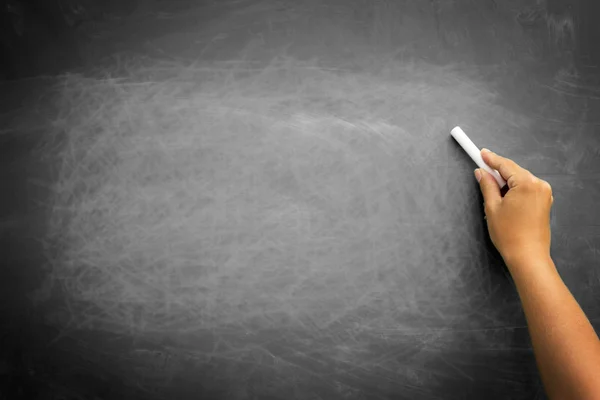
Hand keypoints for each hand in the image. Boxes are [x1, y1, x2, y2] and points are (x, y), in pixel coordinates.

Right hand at [475, 149, 553, 266]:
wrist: (527, 256)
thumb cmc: (509, 234)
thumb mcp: (492, 207)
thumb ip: (487, 186)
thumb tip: (481, 173)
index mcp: (526, 184)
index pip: (505, 165)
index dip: (491, 159)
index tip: (481, 152)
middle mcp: (539, 185)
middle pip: (514, 171)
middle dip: (498, 172)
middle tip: (481, 172)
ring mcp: (544, 194)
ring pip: (520, 180)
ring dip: (507, 182)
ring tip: (493, 194)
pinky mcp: (545, 202)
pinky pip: (527, 188)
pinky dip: (515, 189)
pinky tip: (505, 198)